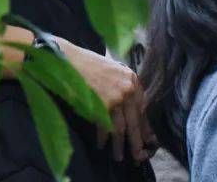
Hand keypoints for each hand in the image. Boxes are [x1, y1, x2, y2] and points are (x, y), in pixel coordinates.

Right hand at [60, 40, 156, 163]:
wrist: (69, 60)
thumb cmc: (88, 66)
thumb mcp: (114, 73)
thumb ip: (124, 89)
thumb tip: (130, 113)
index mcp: (133, 79)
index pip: (143, 108)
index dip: (145, 126)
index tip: (148, 139)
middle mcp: (128, 88)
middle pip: (135, 121)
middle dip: (137, 140)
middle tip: (139, 155)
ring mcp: (116, 97)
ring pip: (122, 128)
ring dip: (120, 145)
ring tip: (119, 156)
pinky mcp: (103, 105)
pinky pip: (106, 127)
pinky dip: (103, 138)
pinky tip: (102, 145)